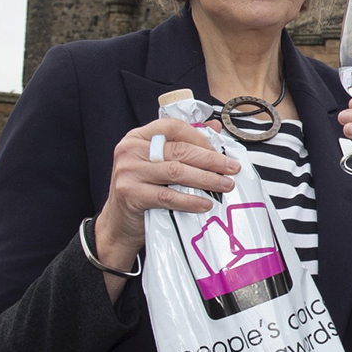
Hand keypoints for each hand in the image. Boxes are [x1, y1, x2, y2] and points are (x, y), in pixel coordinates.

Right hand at [96, 118, 239, 261]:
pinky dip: (190, 200)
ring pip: (176, 171)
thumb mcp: (158, 163)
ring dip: (206, 179)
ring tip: (225, 185)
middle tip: (232, 168)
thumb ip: (183, 143)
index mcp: (138, 137)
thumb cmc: (142, 190)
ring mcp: (128, 171)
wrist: (119, 224)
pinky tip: (205, 203)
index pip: (173, 127)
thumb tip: (214, 127)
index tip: (219, 149)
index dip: (200, 137)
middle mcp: (130, 150)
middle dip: (211, 159)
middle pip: (179, 150)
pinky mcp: (130, 194)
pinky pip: (168, 196)